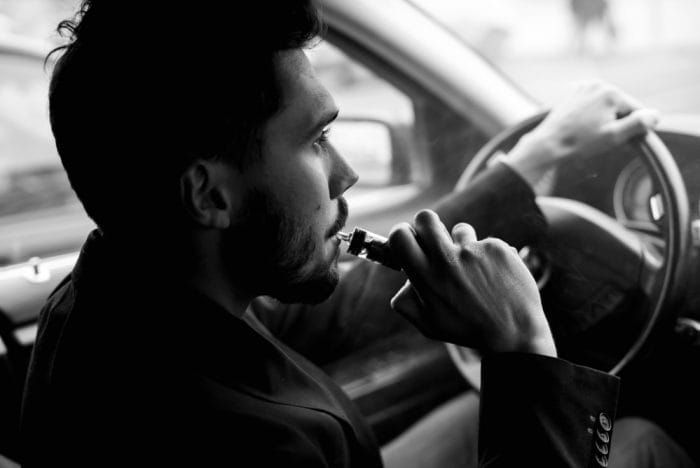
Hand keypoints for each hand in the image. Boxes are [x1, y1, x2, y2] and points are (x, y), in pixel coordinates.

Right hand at [389, 210, 555, 356]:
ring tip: (474, 271)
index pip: (399, 236)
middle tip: (436, 240)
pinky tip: (496, 278)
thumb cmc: (468, 330)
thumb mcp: (428, 325)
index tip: (410, 240)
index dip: (401, 233)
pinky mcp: (496, 248)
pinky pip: (486, 244)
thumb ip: (405, 302)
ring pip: (460, 230)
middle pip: (425, 218)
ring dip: (463, 244)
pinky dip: (489, 258)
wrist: (514, 334)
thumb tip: (404, 280)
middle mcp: (446, 260)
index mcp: (425, 278)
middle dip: (427, 225)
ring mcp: (473, 251)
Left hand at [506, 82, 658, 185]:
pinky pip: (591, 107)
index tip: (621, 143)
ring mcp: (583, 88)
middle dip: (618, 123)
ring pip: (606, 107)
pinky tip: (582, 130)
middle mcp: (598, 85)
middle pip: (621, 107)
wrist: (547, 145)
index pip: (637, 111)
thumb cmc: (580, 143)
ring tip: (590, 136)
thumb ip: (638, 124)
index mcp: (611, 92)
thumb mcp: (614, 136)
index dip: (634, 129)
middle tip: (602, 141)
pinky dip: (592, 118)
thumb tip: (655, 115)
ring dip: (605, 121)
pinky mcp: (572, 95)